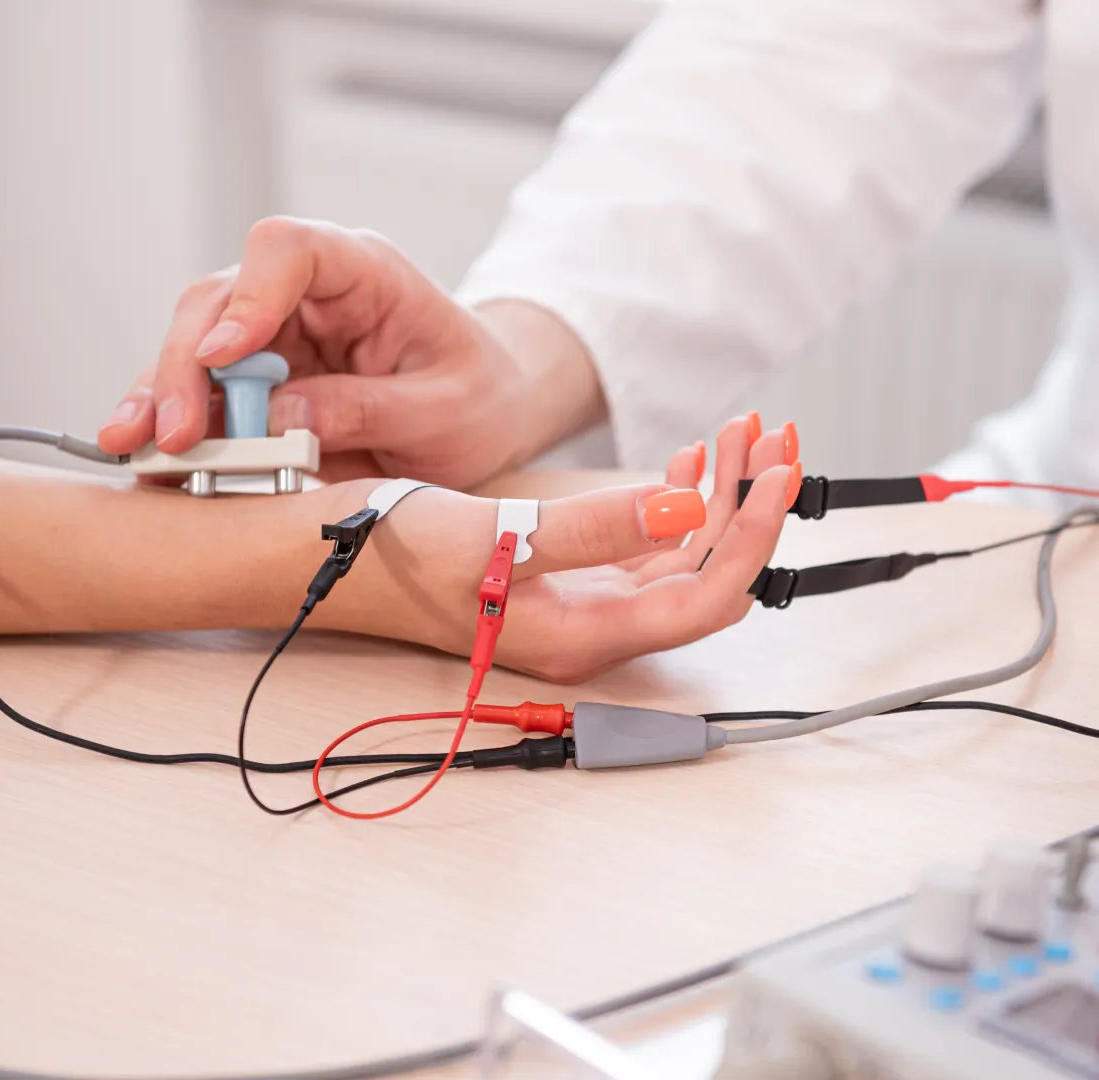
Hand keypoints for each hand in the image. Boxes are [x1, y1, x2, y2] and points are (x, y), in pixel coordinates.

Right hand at [97, 217, 604, 488]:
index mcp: (362, 272)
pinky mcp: (252, 385)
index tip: (224, 355)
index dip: (249, 296)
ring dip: (159, 397)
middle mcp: (302, 295)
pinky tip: (145, 460)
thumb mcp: (444, 410)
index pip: (288, 249)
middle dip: (185, 365)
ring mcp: (270, 338)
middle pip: (217, 302)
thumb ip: (367, 408)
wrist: (485, 416)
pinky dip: (169, 428)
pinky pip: (198, 397)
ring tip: (136, 448)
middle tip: (176, 433)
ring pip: (190, 347)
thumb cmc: (477, 395)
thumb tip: (277, 417)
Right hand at [320, 414, 799, 680]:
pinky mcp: (565, 575)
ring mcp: (581, 601)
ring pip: (682, 557)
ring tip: (742, 434)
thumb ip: (592, 529)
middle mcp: (593, 625)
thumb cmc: (393, 552)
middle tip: (772, 434)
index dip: (753, 536)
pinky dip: (676, 501)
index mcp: (583, 631)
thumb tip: (682, 512)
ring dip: (720, 496)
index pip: (708, 596)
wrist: (321, 553)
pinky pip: (646, 546)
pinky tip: (688, 464)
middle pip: (708, 575)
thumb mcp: (494, 534)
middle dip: (750, 504)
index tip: (777, 471)